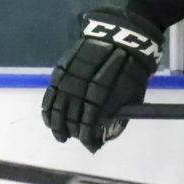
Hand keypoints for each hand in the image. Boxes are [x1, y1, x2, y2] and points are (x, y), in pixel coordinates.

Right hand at [41, 6, 162, 152]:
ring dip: (58, 124)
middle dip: (75, 131)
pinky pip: (51, 92)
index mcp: (106, 93)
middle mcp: (85, 86)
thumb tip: (107, 133)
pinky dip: (49, 108)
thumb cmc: (133, 69)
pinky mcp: (62, 69)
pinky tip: (50, 119)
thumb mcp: (134, 93)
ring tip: (60, 135)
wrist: (123, 37)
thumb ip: (121, 113)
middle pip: (74, 115)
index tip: (92, 146)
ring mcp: (72, 76)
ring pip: (59, 105)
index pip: (91, 121)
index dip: (89, 136)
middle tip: (77, 139)